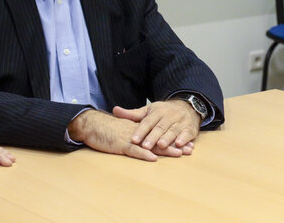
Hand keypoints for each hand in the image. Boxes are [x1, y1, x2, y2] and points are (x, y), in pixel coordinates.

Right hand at [67, 110, 187, 160]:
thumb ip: (139, 135)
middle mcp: (140, 134)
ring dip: (165, 150)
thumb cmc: (109, 130)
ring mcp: (132, 139)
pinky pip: (134, 150)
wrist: (93, 125)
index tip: (188, 144)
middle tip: (190, 150)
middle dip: (176, 145)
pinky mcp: (121, 145)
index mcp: (142, 131)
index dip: (175, 140)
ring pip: (151, 144)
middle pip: (161, 140)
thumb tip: (150, 144)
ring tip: (179, 153)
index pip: (162, 136)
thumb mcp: (127, 131)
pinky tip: (153, 158)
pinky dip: (144, 154)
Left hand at [112, 100, 200, 152]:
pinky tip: (180, 144)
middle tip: (145, 146)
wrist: (187, 106)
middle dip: (153, 137)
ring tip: (161, 145)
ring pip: (173, 130)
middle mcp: (169, 116)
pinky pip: (187, 133)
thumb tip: (114, 110)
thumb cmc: (164, 112)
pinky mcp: (190, 128)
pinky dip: (184, 138)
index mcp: (157, 112)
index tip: (133, 139)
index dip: (141, 131)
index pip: (147, 122)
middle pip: (160, 127)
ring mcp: (180, 122)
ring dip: (168, 138)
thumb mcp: (148, 111)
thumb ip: (132, 114)